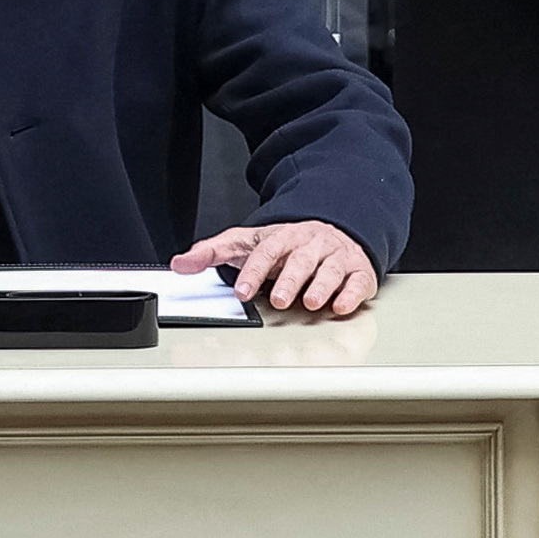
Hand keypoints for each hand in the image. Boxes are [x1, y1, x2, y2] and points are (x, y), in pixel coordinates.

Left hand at [173, 219, 377, 316]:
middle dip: (289, 279)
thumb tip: (180, 263)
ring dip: (321, 285)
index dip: (254, 271)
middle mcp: (310, 245)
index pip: (266, 251)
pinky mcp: (358, 271)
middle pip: (299, 260)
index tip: (243, 291)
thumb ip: (214, 252)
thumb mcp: (248, 244)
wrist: (334, 231)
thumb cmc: (287, 246)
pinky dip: (350, 294)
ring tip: (311, 302)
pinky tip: (341, 306)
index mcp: (282, 237)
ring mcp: (335, 257)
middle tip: (278, 299)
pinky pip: (357, 281)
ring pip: (330, 268)